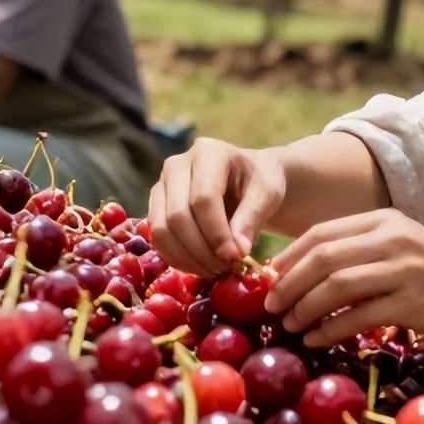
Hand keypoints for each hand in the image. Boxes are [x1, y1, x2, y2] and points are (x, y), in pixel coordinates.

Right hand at [148, 138, 286, 277]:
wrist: (245, 181)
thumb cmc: (259, 183)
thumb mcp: (267, 194)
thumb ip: (252, 218)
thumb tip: (236, 252)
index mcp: (208, 152)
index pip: (203, 198)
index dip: (217, 233)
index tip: (235, 257)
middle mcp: (176, 165)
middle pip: (178, 216)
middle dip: (201, 249)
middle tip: (225, 268)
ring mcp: (161, 186)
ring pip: (162, 229)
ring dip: (187, 258)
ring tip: (214, 271)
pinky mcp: (155, 207)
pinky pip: (157, 239)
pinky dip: (177, 258)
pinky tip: (200, 267)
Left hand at [265, 209, 423, 347]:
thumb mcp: (402, 244)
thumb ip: (361, 250)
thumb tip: (305, 271)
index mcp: (384, 221)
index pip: (322, 233)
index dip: (290, 256)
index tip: (270, 278)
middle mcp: (391, 240)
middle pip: (322, 258)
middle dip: (289, 284)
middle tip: (271, 306)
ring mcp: (402, 270)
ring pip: (335, 286)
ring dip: (304, 308)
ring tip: (289, 324)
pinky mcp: (411, 303)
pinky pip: (358, 316)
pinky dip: (329, 329)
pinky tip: (315, 338)